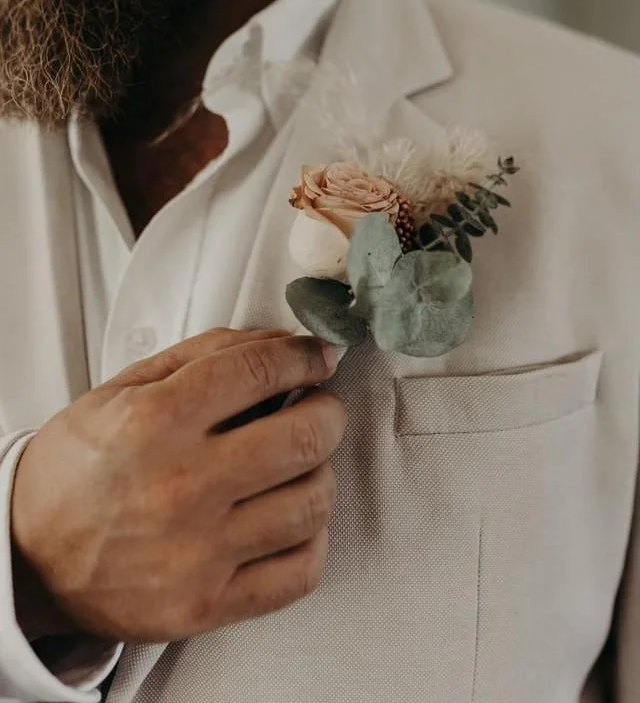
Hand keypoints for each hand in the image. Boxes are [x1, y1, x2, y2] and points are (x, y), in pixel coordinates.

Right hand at [11, 329, 344, 641]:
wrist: (27, 557)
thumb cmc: (77, 470)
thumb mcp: (122, 390)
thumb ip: (203, 356)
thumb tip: (279, 342)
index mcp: (154, 423)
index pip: (261, 371)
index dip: (306, 355)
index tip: (318, 357)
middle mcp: (180, 487)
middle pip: (305, 436)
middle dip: (327, 411)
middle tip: (319, 407)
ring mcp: (196, 553)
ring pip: (313, 502)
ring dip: (320, 473)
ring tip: (300, 465)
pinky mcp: (206, 604)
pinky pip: (300, 571)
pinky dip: (312, 539)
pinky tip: (291, 520)